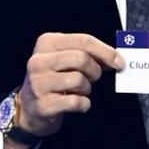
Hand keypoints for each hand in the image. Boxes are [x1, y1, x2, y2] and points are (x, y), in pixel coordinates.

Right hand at [5, 33, 124, 148]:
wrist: (29, 108)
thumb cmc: (54, 78)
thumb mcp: (65, 58)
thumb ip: (87, 53)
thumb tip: (116, 58)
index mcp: (46, 43)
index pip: (83, 41)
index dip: (106, 51)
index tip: (119, 61)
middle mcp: (38, 61)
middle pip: (82, 59)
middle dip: (95, 70)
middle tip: (94, 78)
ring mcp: (38, 83)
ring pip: (79, 80)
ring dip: (87, 88)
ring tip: (79, 90)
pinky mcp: (43, 105)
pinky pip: (76, 102)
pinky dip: (84, 104)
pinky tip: (77, 103)